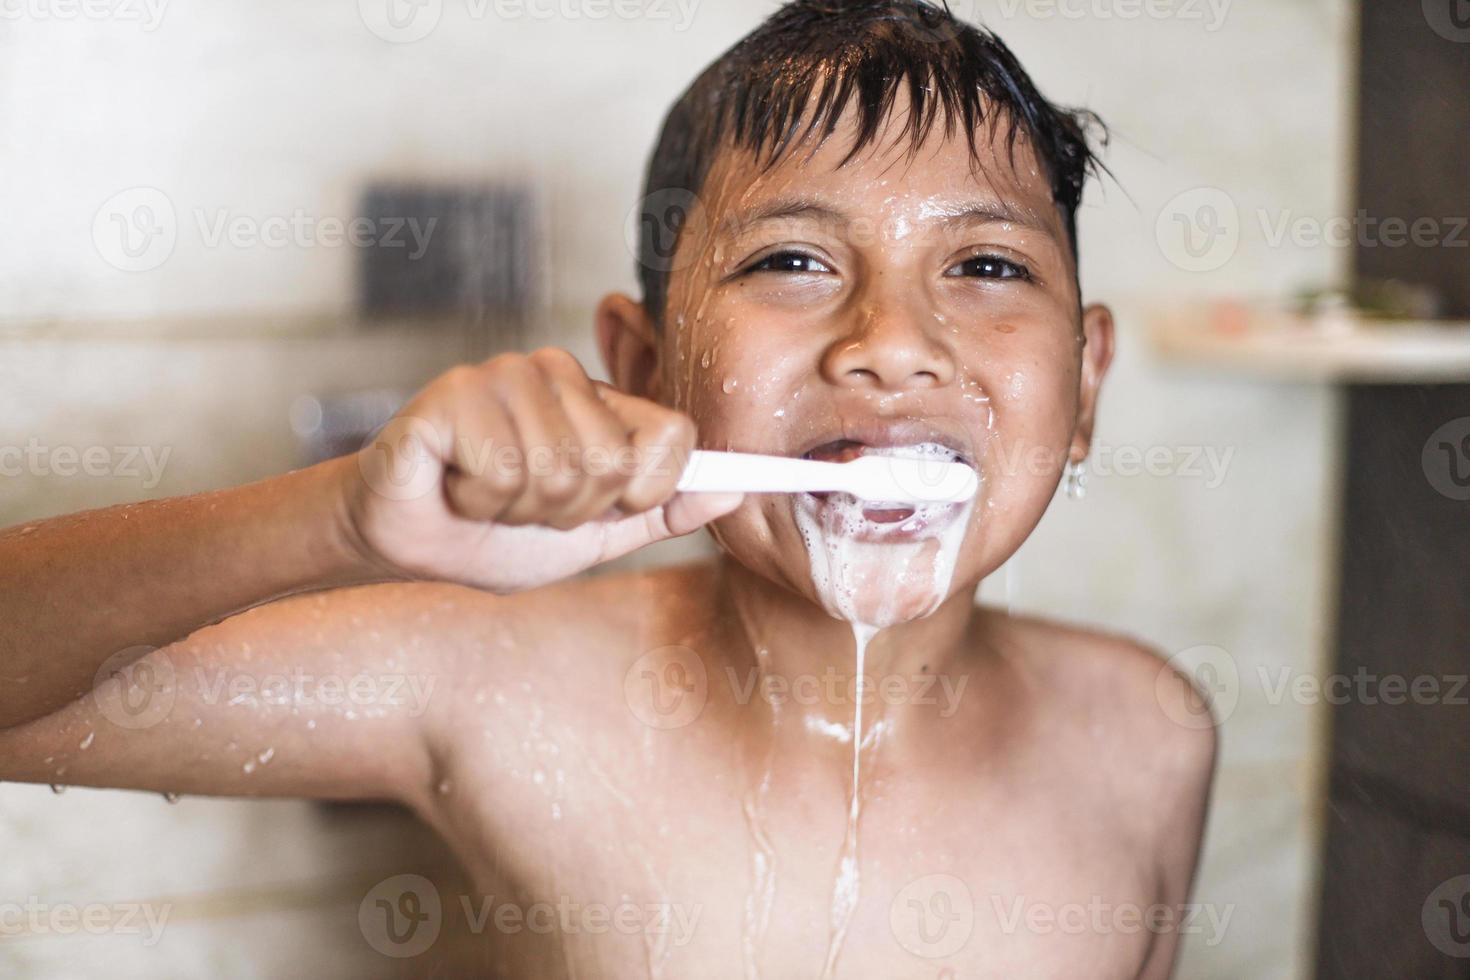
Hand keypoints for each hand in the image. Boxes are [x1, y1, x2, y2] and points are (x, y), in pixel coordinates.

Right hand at [338, 348, 741, 592]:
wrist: (410, 542)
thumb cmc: (497, 534)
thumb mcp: (597, 535)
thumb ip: (663, 511)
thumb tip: (739, 492)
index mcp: (602, 403)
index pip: (674, 437)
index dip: (643, 492)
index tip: (600, 507)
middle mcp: (559, 374)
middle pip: (613, 464)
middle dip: (566, 513)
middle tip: (522, 506)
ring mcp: (507, 375)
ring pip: (557, 469)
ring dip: (517, 511)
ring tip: (484, 495)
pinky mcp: (456, 391)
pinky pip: (502, 468)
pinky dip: (477, 501)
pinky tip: (455, 485)